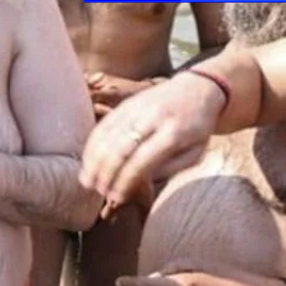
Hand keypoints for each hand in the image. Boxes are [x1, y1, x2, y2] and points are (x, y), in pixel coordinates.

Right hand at [80, 71, 225, 210]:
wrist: (197, 88)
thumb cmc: (197, 127)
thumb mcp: (194, 153)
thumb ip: (169, 169)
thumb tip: (138, 183)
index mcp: (174, 132)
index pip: (142, 161)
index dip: (125, 181)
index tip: (117, 198)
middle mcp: (152, 118)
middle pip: (120, 149)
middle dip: (106, 174)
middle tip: (99, 191)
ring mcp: (135, 109)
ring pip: (107, 137)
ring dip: (94, 162)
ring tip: (87, 181)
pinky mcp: (124, 105)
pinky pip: (102, 126)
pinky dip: (92, 146)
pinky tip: (88, 162)